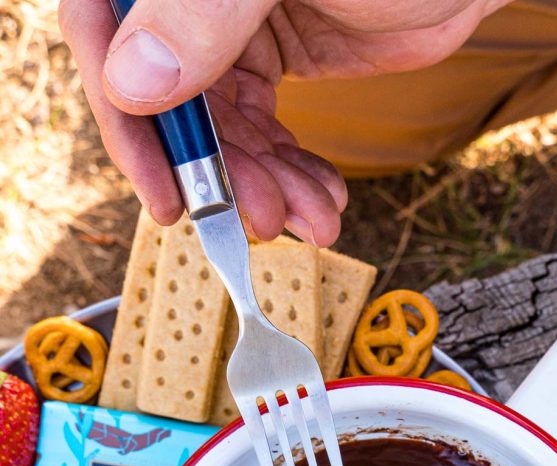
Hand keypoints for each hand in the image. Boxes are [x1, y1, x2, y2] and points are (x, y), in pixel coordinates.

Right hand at [58, 0, 496, 241]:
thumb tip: (131, 84)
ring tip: (312, 218)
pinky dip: (290, 173)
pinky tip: (320, 197)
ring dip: (265, 186)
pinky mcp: (273, 55)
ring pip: (222, 129)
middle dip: (222, 174)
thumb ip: (203, 15)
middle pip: (168, 101)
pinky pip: (263, 131)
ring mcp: (227, 27)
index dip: (127, 124)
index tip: (166, 194)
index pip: (103, 33)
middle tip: (262, 220)